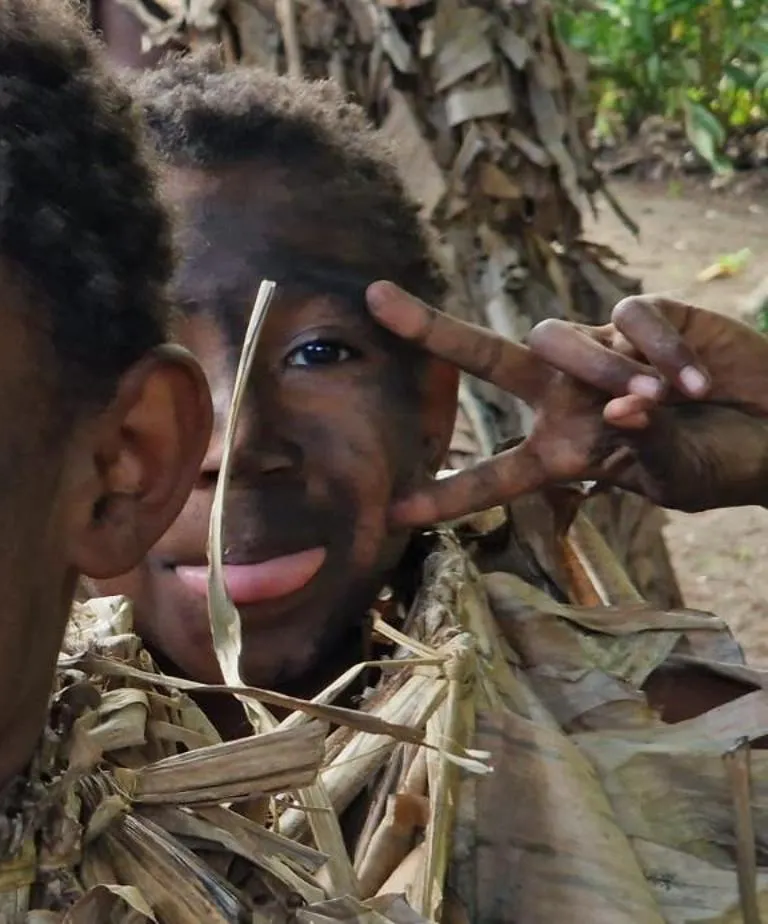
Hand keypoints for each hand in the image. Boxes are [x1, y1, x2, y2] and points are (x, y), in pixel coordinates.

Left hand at [367, 282, 767, 525]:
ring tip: (665, 402)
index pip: (493, 474)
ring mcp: (601, 351)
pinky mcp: (643, 317)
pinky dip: (661, 353)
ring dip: (604, 371)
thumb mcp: (676, 479)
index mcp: (562, 452)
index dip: (447, 492)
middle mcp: (566, 396)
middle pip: (487, 358)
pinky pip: (628, 321)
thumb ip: (642, 450)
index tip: (394, 511)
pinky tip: (698, 383)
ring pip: (558, 340)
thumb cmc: (723, 464)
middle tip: (377, 301)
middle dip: (431, 329)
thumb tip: (622, 409)